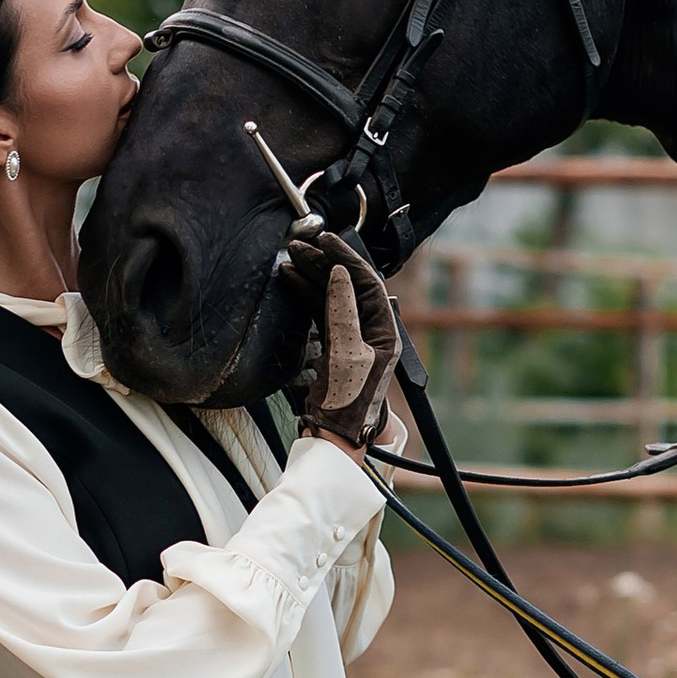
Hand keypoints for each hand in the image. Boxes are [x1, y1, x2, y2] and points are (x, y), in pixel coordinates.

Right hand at [290, 234, 402, 448]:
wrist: (331, 436)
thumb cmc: (345, 405)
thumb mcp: (345, 353)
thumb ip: (343, 311)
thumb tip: (340, 275)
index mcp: (384, 332)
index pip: (368, 283)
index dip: (346, 259)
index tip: (326, 241)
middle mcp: (371, 332)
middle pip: (349, 285)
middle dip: (325, 263)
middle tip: (300, 246)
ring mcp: (352, 337)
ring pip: (332, 295)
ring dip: (313, 275)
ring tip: (291, 258)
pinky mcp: (334, 345)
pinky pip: (322, 310)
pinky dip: (307, 294)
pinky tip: (292, 280)